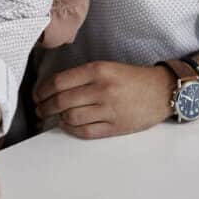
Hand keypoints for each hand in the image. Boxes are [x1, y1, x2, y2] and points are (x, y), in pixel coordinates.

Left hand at [33, 61, 172, 138]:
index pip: (59, 81)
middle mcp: (102, 89)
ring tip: (54, 117)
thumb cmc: (132, 78)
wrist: (161, 90)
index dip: (42, 90)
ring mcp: (109, 109)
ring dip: (57, 118)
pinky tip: (68, 125)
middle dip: (44, 107)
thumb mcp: (106, 67)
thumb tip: (53, 88)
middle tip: (39, 109)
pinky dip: (72, 129)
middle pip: (61, 101)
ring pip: (71, 117)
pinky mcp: (116, 126)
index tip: (37, 95)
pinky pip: (86, 131)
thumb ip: (81, 76)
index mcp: (98, 70)